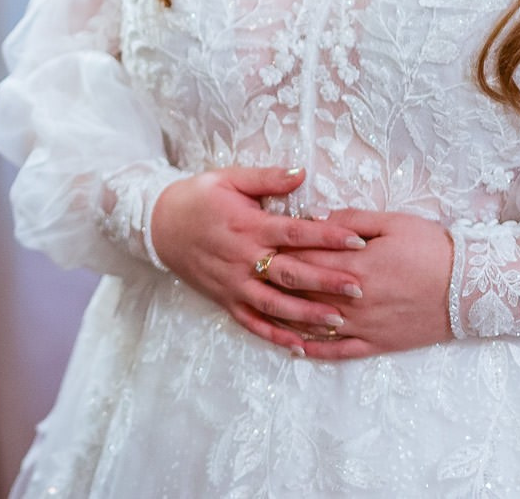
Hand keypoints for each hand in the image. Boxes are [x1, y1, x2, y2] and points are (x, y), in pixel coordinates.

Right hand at [149, 166, 369, 354]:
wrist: (158, 224)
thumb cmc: (198, 199)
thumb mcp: (229, 179)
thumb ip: (267, 179)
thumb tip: (303, 173)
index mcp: (248, 226)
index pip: (295, 232)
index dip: (327, 236)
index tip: (357, 240)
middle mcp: (243, 258)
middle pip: (290, 273)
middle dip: (327, 281)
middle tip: (361, 288)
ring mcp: (234, 283)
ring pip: (274, 304)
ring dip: (307, 314)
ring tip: (338, 321)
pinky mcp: (225, 299)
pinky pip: (252, 323)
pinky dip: (275, 337)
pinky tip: (300, 347)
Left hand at [264, 209, 453, 360]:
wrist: (473, 287)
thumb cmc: (433, 249)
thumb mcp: (392, 223)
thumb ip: (350, 220)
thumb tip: (316, 219)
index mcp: (356, 264)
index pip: (304, 255)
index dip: (278, 248)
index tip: (258, 241)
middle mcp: (354, 298)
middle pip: (302, 289)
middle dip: (274, 279)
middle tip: (250, 271)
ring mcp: (365, 324)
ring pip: (313, 322)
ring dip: (285, 315)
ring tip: (260, 307)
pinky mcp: (378, 343)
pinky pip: (339, 350)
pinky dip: (313, 349)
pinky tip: (293, 346)